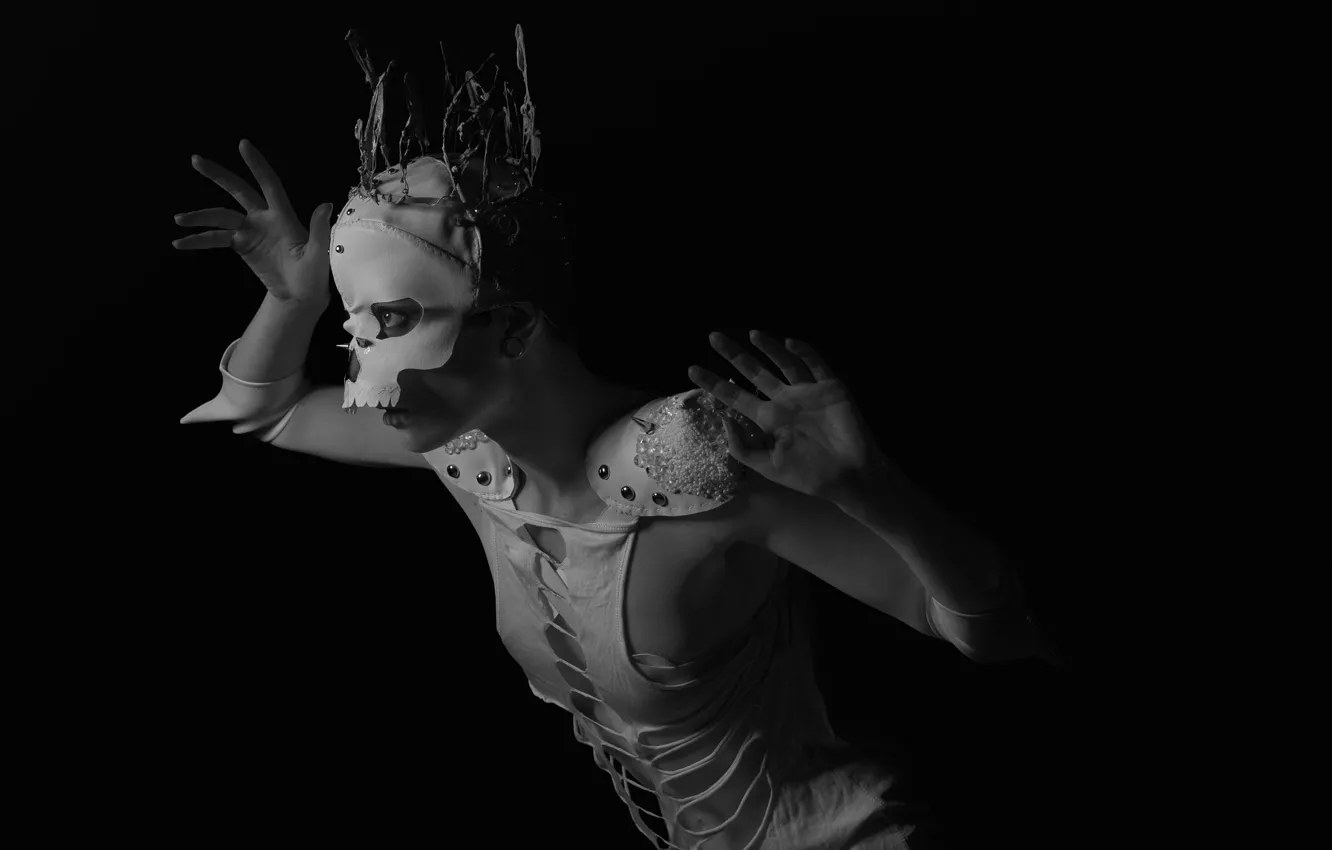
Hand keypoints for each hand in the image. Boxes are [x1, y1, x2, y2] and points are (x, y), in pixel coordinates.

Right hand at [172, 139, 332, 309]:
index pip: (269, 184)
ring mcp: (251, 231)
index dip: (257, 165)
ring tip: (178, 219)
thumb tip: (326, 205)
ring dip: (199, 216)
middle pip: (238, 190)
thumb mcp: (318, 255)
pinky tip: (181, 242)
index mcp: (283, 217)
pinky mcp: (241, 245)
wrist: (299, 295)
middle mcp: (264, 218)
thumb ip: (319, 230)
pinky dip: (198, 240)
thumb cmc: (312, 276)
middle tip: (196, 159)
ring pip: (221, 216)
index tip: (243, 144)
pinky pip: (216, 238)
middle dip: (218, 175)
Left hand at [687, 330, 895, 502]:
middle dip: (734, 356)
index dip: (715, 384)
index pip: (736, 397)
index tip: (692, 370)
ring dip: (768, 348)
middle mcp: (784, 402)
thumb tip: (724, 422)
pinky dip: (803, 352)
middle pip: (754, 373)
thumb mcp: (768, 467)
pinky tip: (789, 342)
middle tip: (713, 337)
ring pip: (783, 363)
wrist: (849, 476)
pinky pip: (815, 365)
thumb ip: (742, 448)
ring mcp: (806, 393)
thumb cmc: (809, 475)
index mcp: (769, 420)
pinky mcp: (829, 388)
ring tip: (752, 334)